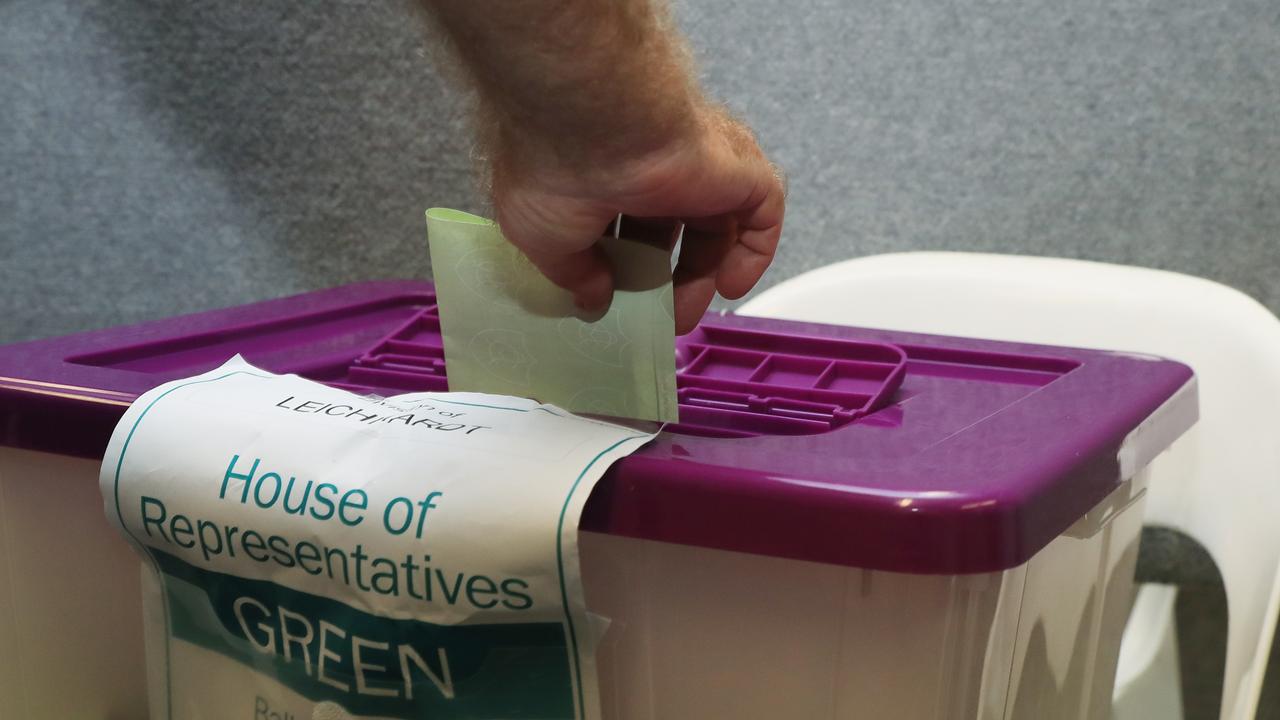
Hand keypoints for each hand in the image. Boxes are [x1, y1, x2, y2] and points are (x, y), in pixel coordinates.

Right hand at [490, 103, 784, 334]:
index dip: (625, 264)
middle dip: (666, 277)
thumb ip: (571, 272)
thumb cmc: (556, 168)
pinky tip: (731, 286)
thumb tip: (591, 299)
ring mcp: (701, 166)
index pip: (627, 218)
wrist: (597, 119)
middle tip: (656, 317)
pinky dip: (753, 252)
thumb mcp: (541, 234)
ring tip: (684, 315)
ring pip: (717, 225)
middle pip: (674, 226)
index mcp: (609, 168)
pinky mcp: (739, 169)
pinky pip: (762, 213)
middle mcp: (657, 163)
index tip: (615, 300)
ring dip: (705, 274)